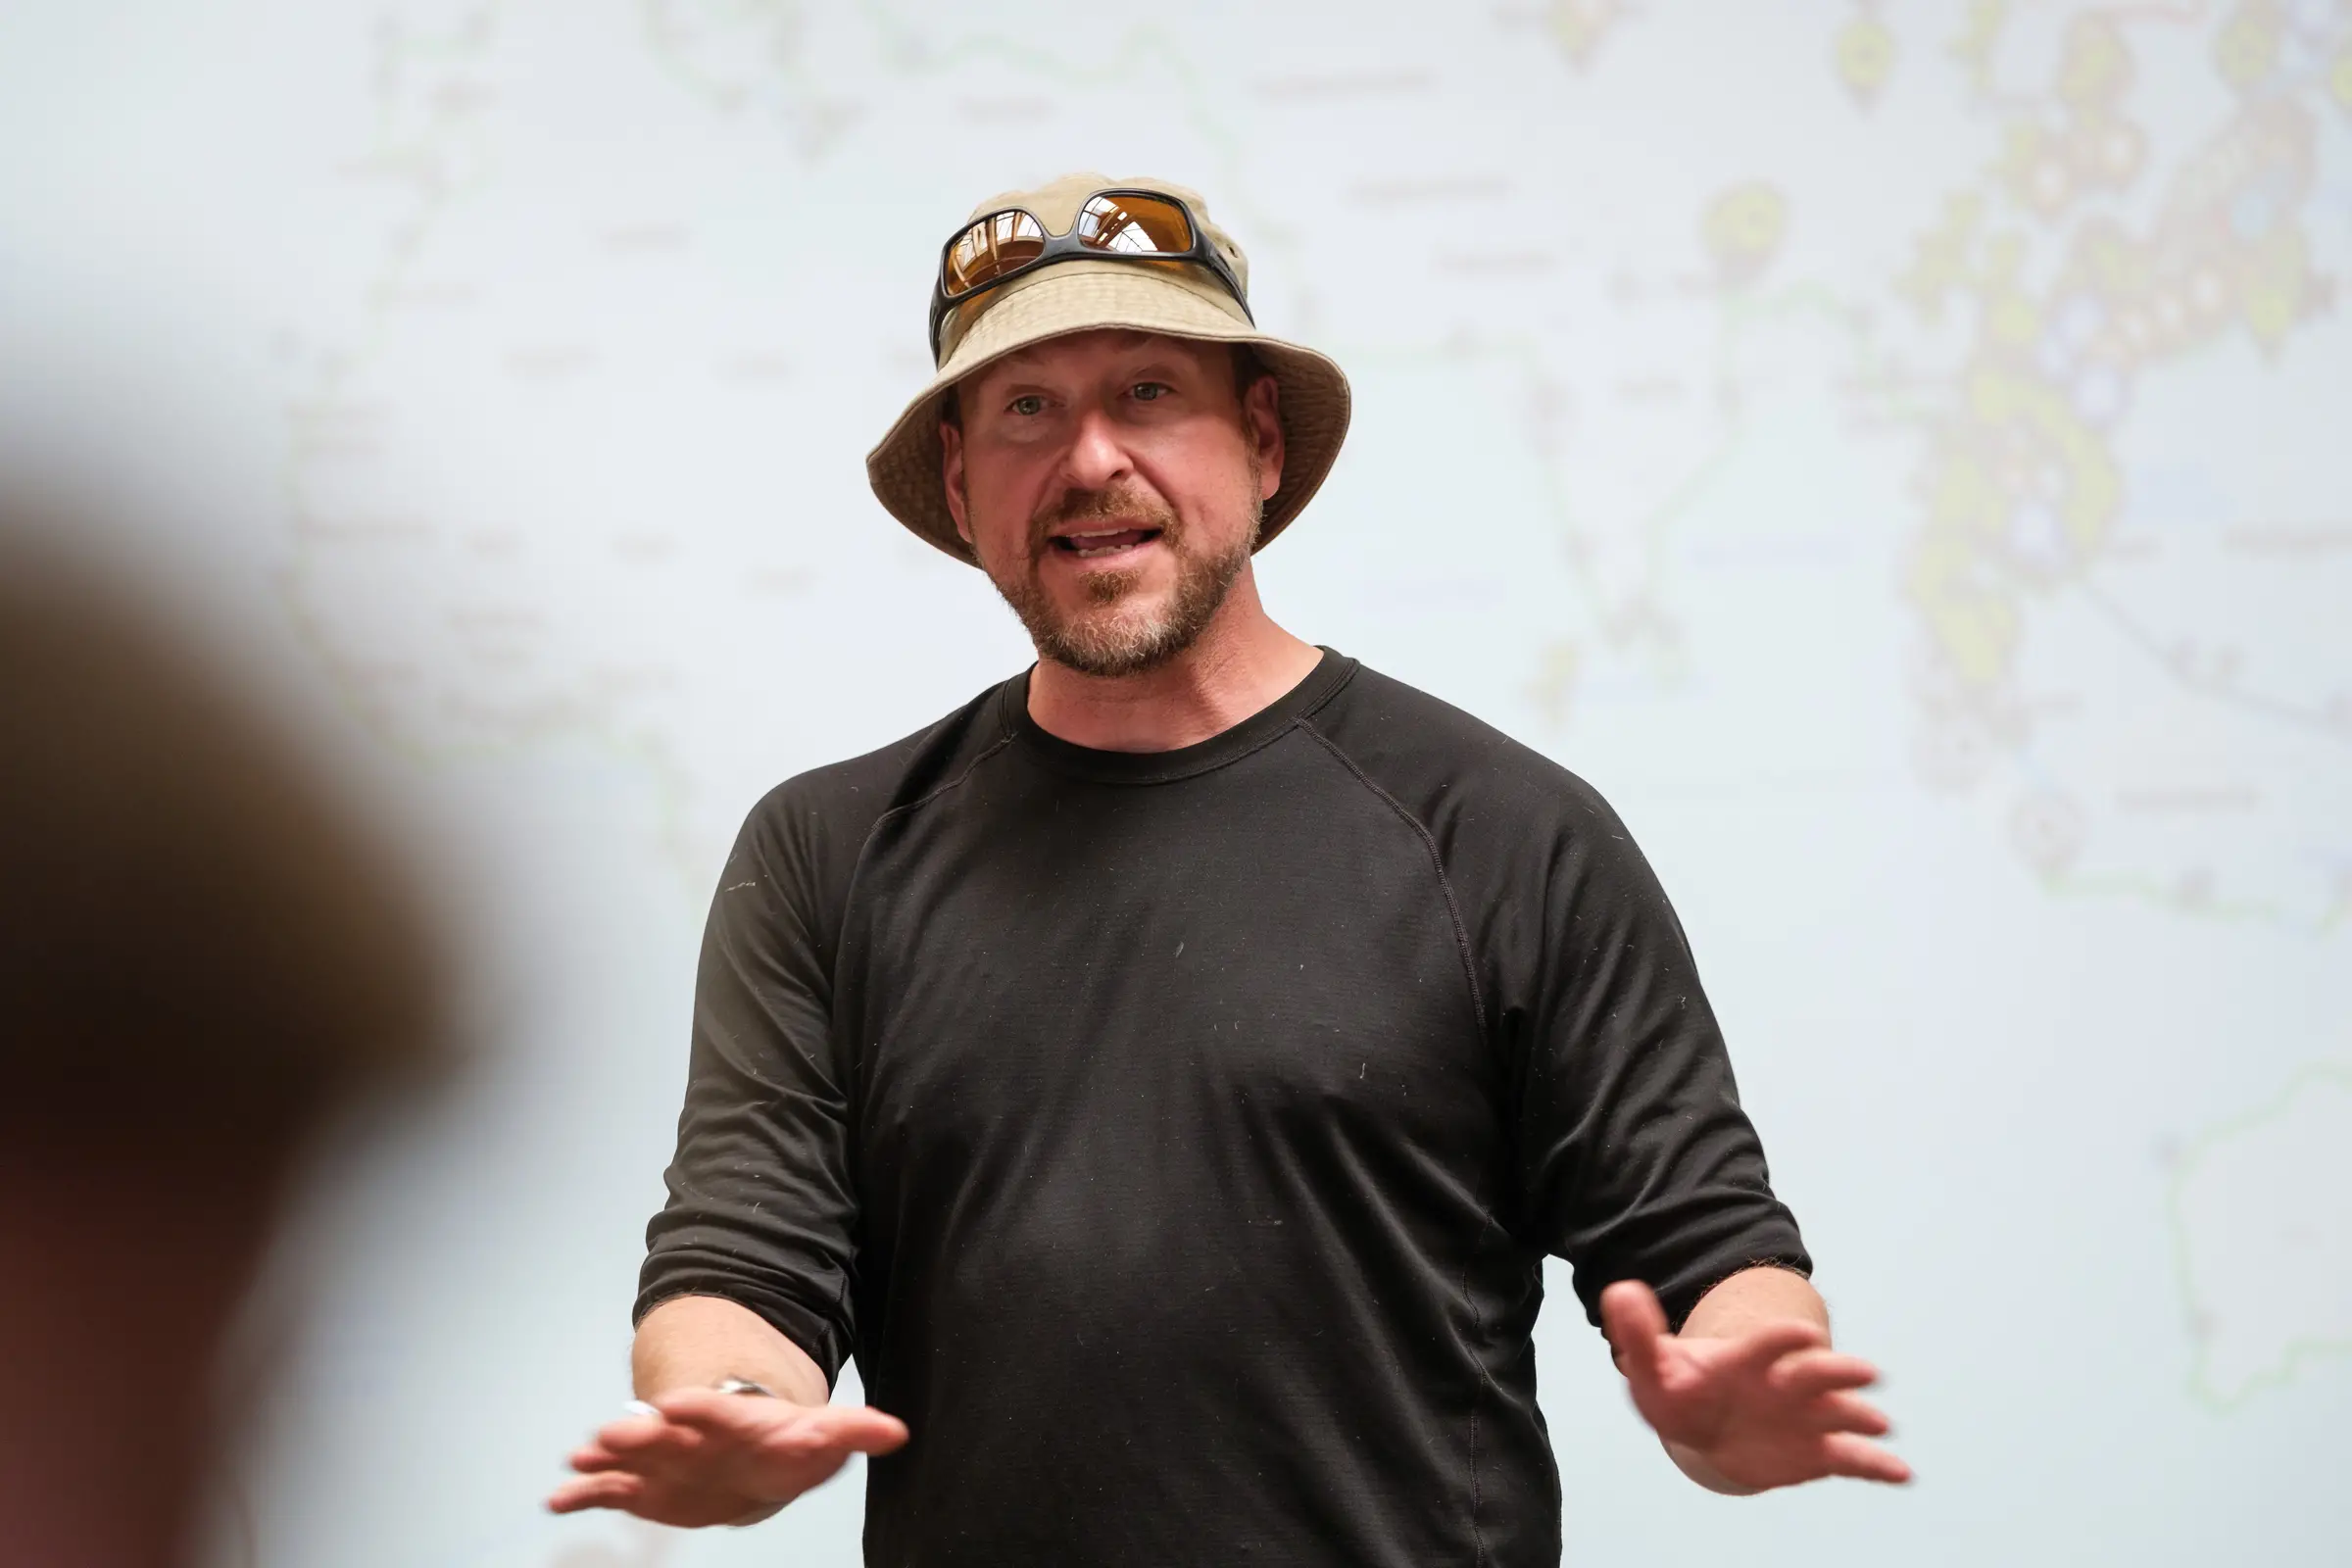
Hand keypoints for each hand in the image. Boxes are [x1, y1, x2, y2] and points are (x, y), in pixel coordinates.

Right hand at [547, 1388, 909, 1526]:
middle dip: (641, 1430)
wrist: (755, 1459)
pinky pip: (609, 1488)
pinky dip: (584, 1492)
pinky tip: (558, 1498)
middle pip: (664, 1429)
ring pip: (629, 1454)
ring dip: (606, 1455)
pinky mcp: (643, 1485)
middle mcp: (690, 1434)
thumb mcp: (823, 1438)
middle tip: (616, 1430)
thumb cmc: (785, 1447)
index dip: (698, 1407)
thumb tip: (896, 1432)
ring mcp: (662, 1457)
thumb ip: (854, 1433)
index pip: (715, 1409)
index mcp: (733, 1420)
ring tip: (582, 1457)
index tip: (677, 1403)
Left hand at [1599, 1280, 1909, 1491]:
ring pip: (1839, 1413)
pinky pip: (1851, 1459)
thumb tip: (1616, 1292)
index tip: (1803, 1333)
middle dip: (1837, 1371)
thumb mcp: (1650, 1364)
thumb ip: (1637, 1332)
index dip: (1782, 1338)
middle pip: (1814, 1373)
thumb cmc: (1680, 1388)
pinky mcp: (1816, 1452)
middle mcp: (1785, 1383)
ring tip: (1881, 1423)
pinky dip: (1878, 1466)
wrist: (1703, 1424)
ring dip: (1860, 1416)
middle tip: (1867, 1373)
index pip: (1768, 1343)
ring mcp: (1805, 1417)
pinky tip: (1903, 1473)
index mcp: (1748, 1359)